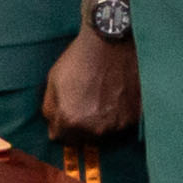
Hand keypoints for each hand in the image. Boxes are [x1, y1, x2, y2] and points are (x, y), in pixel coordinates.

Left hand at [41, 24, 137, 140]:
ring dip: (101, 121)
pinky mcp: (133, 118)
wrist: (111, 43)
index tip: (67, 113)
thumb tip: (52, 128)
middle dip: (81, 124)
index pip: (61, 138)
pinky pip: (121, 124)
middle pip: (83, 138)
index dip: (61, 125)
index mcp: (70, 121)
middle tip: (86, 101)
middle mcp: (94, 129)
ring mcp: (116, 125)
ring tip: (102, 96)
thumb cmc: (80, 60)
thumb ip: (49, 109)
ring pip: (104, 133)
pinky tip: (116, 96)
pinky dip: (118, 114)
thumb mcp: (53, 81)